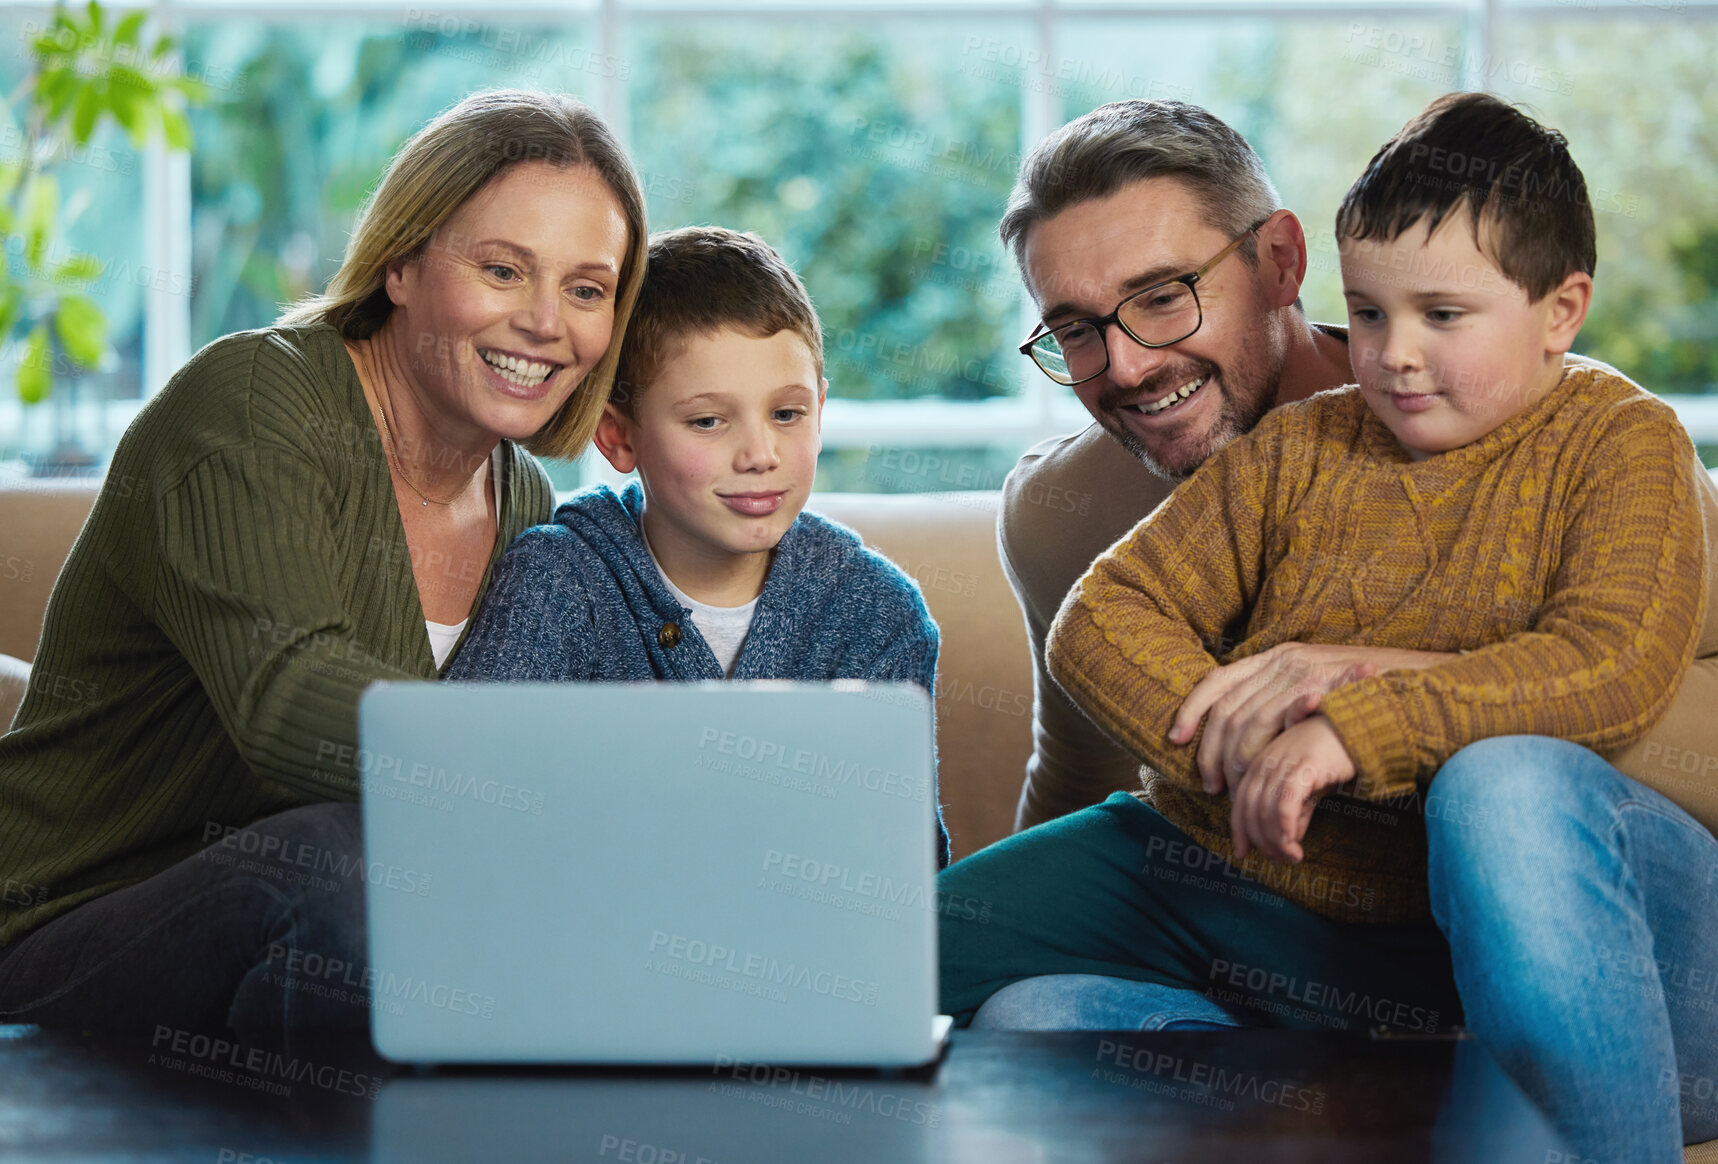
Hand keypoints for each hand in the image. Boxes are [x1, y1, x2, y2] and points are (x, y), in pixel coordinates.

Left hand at [1171, 642, 1450, 794]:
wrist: (1424, 695)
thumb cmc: (1375, 703)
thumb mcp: (1320, 699)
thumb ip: (1285, 713)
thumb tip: (1252, 751)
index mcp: (1280, 658)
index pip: (1219, 681)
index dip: (1192, 709)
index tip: (1176, 740)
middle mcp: (1287, 663)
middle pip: (1227, 711)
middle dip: (1213, 755)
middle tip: (1214, 790)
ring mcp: (1305, 681)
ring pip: (1247, 731)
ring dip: (1239, 772)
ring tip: (1239, 802)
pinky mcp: (1323, 707)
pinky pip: (1278, 743)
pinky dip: (1264, 773)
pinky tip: (1262, 789)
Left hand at [1229, 715, 1355, 864]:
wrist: (1359, 729)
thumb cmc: (1332, 755)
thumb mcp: (1308, 787)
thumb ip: (1296, 811)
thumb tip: (1289, 841)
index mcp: (1260, 764)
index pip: (1240, 802)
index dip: (1239, 830)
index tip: (1242, 853)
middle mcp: (1266, 762)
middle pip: (1250, 809)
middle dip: (1261, 841)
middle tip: (1280, 860)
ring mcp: (1283, 762)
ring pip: (1266, 809)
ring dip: (1276, 840)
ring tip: (1292, 857)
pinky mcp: (1304, 766)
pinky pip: (1286, 802)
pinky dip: (1285, 826)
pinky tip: (1293, 844)